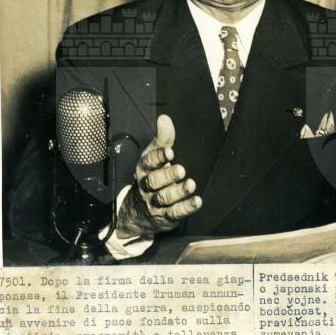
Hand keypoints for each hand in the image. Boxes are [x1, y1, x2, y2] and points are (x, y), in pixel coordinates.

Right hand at [116, 115, 201, 238]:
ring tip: (191, 184)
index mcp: (144, 168)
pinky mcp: (166, 216)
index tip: (170, 152)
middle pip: (154, 181)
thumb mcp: (155, 155)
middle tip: (181, 170)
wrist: (139, 210)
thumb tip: (164, 118)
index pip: (148, 162)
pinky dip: (186, 207)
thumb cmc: (152, 175)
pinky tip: (197, 201)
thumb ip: (163, 138)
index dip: (159, 157)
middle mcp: (148, 186)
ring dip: (178, 191)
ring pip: (164, 198)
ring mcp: (155, 202)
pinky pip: (175, 212)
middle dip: (167, 175)